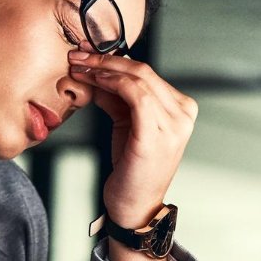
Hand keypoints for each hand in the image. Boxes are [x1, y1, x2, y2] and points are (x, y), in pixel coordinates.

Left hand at [67, 48, 196, 228]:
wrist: (135, 206)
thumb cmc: (130, 169)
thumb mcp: (124, 124)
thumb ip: (115, 97)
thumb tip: (94, 70)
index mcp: (180, 108)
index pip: (146, 73)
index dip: (113, 59)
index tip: (86, 53)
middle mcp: (183, 113)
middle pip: (142, 71)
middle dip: (104, 59)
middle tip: (77, 54)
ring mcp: (174, 123)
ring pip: (137, 78)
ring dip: (102, 68)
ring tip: (78, 66)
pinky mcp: (157, 133)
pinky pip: (135, 94)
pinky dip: (111, 82)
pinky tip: (93, 80)